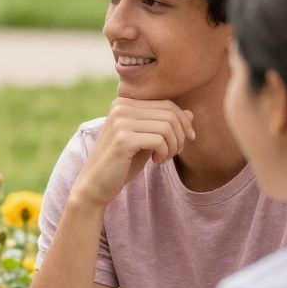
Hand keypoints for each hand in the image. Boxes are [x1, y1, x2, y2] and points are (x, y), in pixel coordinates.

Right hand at [69, 99, 194, 209]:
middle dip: (180, 135)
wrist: (96, 185)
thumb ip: (164, 125)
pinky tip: (156, 162)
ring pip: (167, 126)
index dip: (183, 122)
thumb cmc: (122, 162)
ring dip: (173, 146)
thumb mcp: (146, 140)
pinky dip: (164, 153)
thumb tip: (190, 113)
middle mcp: (120, 107)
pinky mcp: (122, 139)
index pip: (167, 104)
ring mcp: (120, 122)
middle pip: (169, 113)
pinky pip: (159, 140)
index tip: (187, 140)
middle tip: (174, 153)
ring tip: (165, 158)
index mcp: (124, 102)